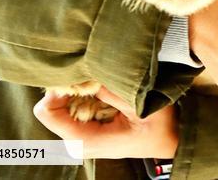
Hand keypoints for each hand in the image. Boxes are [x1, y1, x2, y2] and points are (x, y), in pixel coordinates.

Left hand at [33, 86, 177, 158]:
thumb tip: (87, 74)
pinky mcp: (85, 132)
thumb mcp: (139, 105)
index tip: (76, 74)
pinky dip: (82, 95)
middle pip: (50, 108)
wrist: (170, 141)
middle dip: (68, 88)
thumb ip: (110, 92)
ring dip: (76, 90)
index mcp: (85, 140)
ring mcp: (80, 138)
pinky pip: (71, 109)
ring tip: (98, 82)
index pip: (47, 112)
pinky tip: (99, 90)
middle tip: (91, 75)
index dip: (57, 89)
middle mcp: (77, 143)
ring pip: (60, 106)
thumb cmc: (158, 127)